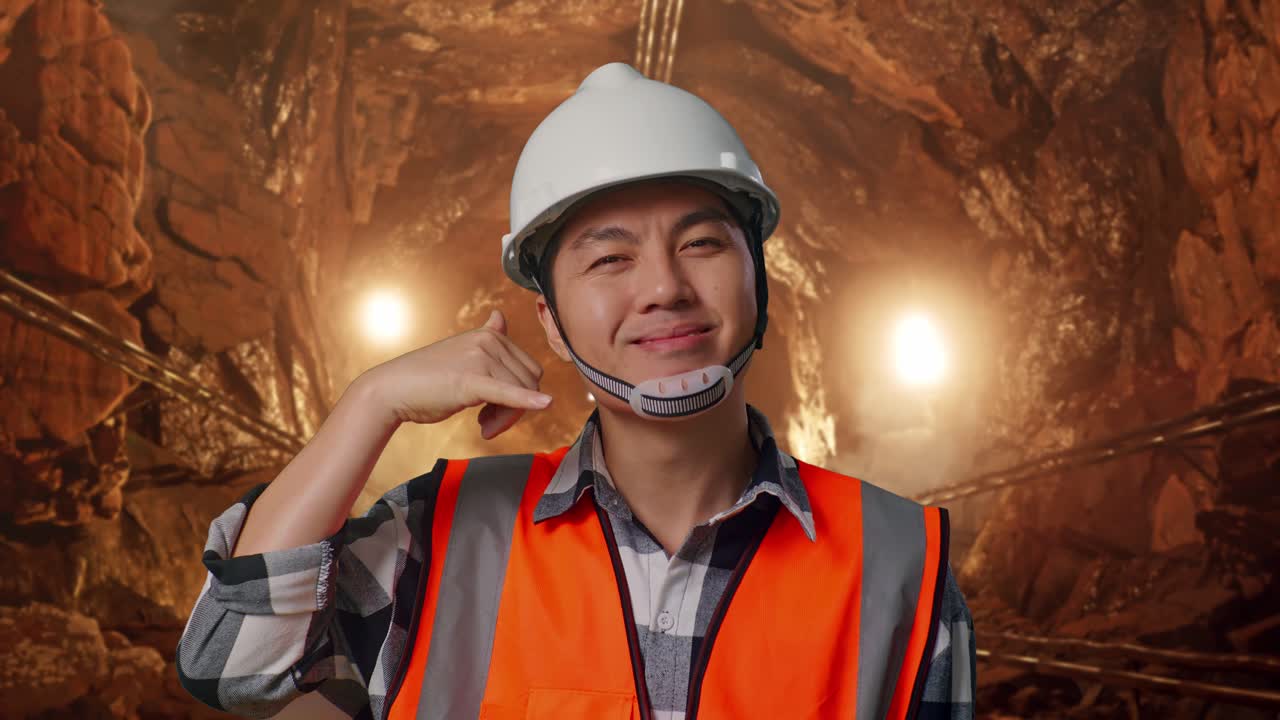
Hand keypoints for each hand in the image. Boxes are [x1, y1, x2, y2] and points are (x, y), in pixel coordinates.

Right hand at [360, 309, 550, 438]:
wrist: (393, 389)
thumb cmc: (427, 378)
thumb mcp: (462, 352)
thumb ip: (488, 337)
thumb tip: (500, 316)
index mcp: (490, 335)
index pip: (528, 369)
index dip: (521, 395)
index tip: (496, 411)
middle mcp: (489, 341)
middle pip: (529, 382)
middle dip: (516, 408)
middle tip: (489, 424)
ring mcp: (481, 358)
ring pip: (521, 394)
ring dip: (506, 418)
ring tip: (484, 426)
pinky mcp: (472, 380)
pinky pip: (509, 394)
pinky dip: (527, 402)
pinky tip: (544, 405)